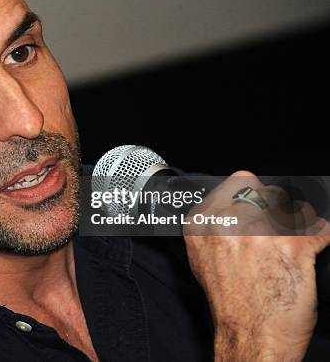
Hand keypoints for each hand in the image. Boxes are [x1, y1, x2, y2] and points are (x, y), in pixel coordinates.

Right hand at [183, 171, 329, 360]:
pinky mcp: (292, 246)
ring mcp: (260, 232)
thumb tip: (232, 209)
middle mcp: (228, 222)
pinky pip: (321, 228)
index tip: (264, 207)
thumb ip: (213, 228)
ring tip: (298, 242)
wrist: (249, 337)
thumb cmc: (229, 303)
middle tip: (283, 229)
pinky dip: (323, 236)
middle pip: (270, 191)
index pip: (239, 181)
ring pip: (297, 207)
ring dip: (304, 223)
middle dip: (280, 207)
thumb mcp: (202, 259)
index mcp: (202, 222)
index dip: (256, 195)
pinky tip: (317, 246)